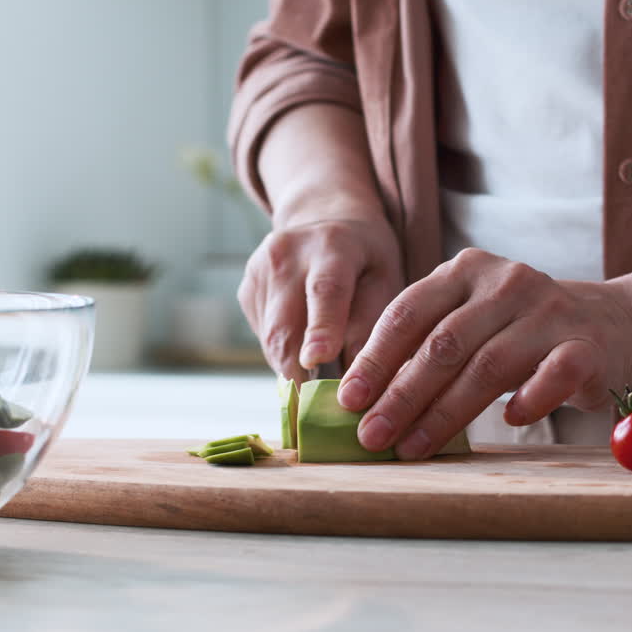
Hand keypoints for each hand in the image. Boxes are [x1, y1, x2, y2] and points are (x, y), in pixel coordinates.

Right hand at [238, 217, 404, 380]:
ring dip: (293, 368)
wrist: (323, 218)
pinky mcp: (246, 289)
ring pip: (272, 338)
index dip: (320, 328)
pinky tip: (304, 345)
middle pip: (286, 323)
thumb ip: (372, 324)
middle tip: (316, 412)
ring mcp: (258, 270)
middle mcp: (287, 254)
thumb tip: (355, 378)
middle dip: (298, 373)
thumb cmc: (365, 257)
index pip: (324, 290)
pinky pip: (264, 336)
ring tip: (318, 382)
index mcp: (332, 246)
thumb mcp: (385, 278)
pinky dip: (284, 353)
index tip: (316, 361)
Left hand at [336, 248, 631, 459]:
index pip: (408, 313)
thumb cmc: (519, 335)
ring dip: (444, 413)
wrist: (611, 327)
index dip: (375, 359)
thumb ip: (424, 349)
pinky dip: (528, 401)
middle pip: (443, 344)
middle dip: (401, 395)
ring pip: (488, 365)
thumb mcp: (469, 325)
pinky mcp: (588, 345)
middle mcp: (507, 282)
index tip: (348, 401)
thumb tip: (362, 403)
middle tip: (372, 436)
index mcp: (465, 271)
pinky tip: (509, 422)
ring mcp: (550, 310)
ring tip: (413, 448)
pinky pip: (553, 375)